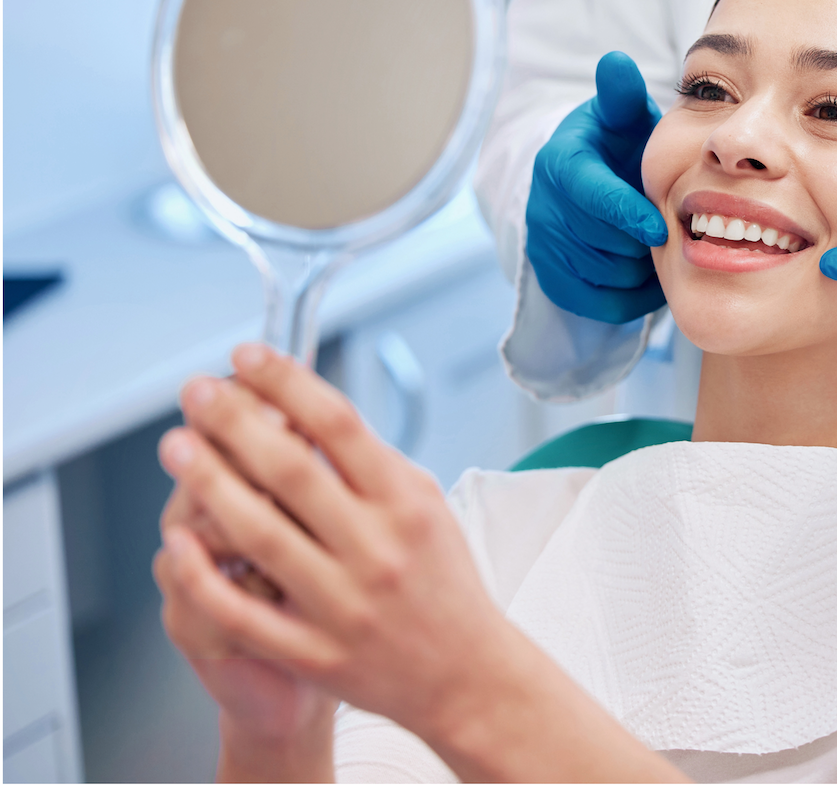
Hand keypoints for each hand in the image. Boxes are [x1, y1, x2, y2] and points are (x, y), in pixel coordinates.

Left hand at [158, 344, 682, 782]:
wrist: (465, 674)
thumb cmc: (442, 583)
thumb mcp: (427, 506)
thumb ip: (369, 464)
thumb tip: (303, 409)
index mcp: (407, 505)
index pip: (339, 425)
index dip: (287, 383)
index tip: (248, 357)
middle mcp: (376, 550)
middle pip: (291, 471)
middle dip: (235, 422)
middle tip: (198, 393)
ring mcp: (342, 604)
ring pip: (260, 534)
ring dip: (210, 483)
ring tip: (178, 446)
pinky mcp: (314, 651)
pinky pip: (243, 611)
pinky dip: (204, 574)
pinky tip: (179, 538)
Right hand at [526, 51, 667, 322]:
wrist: (590, 186)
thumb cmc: (617, 147)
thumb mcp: (621, 118)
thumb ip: (622, 95)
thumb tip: (616, 62)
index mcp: (560, 164)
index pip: (590, 196)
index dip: (626, 214)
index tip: (659, 228)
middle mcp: (543, 207)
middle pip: (603, 242)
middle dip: (641, 240)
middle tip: (670, 229)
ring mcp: (545, 247)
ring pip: (606, 276)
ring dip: (641, 267)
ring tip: (657, 245)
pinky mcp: (553, 281)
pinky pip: (602, 304)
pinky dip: (633, 295)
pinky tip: (646, 270)